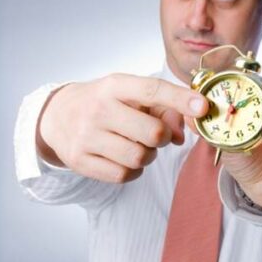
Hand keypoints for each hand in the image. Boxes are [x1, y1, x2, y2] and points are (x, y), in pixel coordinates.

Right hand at [38, 74, 207, 183]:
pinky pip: (123, 175)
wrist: (57, 115)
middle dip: (162, 137)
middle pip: (152, 133)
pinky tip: (123, 157)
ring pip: (139, 158)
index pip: (153, 90)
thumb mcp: (128, 94)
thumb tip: (182, 134)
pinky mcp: (80, 160)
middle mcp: (99, 109)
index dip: (181, 100)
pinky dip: (132, 170)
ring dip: (147, 155)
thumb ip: (162, 108)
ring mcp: (87, 136)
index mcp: (114, 86)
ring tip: (135, 145)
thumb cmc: (104, 103)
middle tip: (155, 134)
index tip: (203, 107)